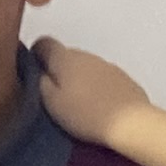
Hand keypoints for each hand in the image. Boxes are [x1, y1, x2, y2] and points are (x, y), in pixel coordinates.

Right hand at [29, 37, 149, 145]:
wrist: (131, 123)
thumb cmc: (85, 114)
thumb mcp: (51, 103)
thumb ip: (40, 82)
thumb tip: (38, 71)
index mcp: (65, 58)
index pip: (43, 43)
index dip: (35, 56)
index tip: (34, 75)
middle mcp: (86, 55)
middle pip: (65, 55)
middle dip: (58, 70)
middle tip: (55, 96)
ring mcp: (108, 65)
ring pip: (85, 66)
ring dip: (79, 78)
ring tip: (78, 103)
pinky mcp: (124, 78)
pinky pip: (103, 77)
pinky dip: (97, 86)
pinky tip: (98, 105)